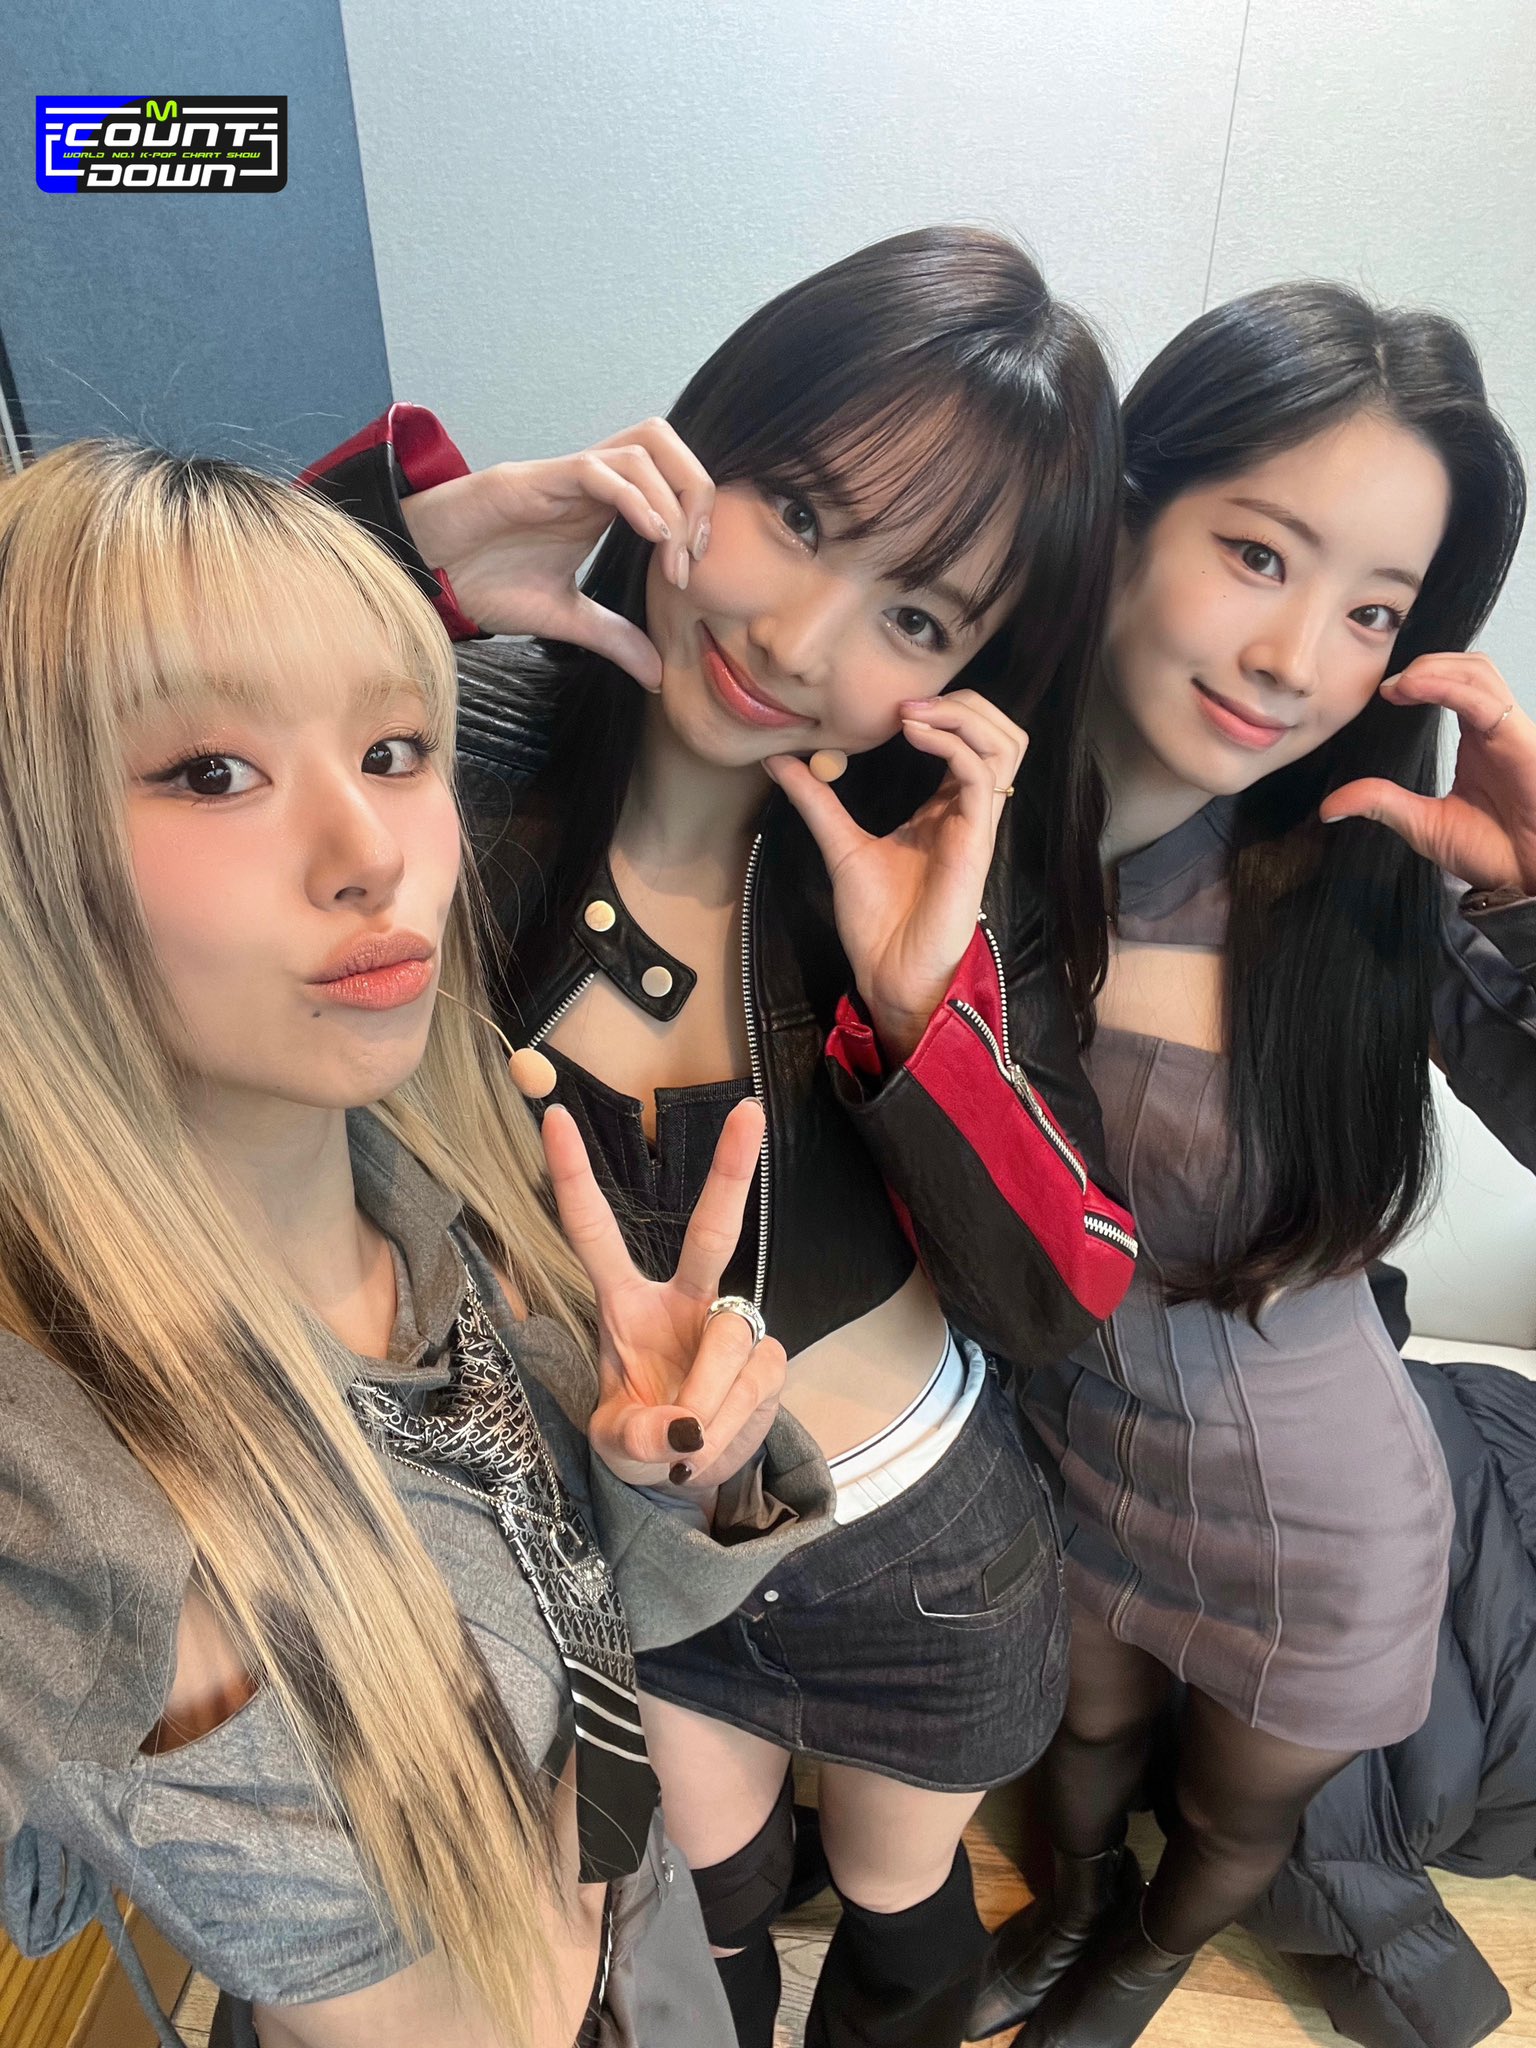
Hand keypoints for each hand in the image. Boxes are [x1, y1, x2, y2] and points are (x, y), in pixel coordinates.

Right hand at [399, 419, 713, 687]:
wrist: (426, 573)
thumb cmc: (484, 581)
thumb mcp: (563, 616)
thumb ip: (613, 638)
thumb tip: (658, 675)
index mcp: (600, 503)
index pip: (667, 475)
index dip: (695, 515)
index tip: (692, 574)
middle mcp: (587, 479)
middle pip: (663, 441)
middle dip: (695, 490)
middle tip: (694, 554)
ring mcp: (561, 475)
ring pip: (639, 448)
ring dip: (670, 500)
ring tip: (672, 556)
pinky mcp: (532, 480)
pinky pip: (596, 469)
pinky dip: (633, 497)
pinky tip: (649, 536)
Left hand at [541, 1097, 785, 1501]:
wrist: (691, 1472)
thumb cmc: (642, 1436)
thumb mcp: (617, 1445)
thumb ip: (636, 1437)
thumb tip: (684, 1429)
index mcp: (626, 1303)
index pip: (594, 1231)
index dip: (573, 1176)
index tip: (553, 1118)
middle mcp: (684, 1301)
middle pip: (713, 1230)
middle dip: (731, 1170)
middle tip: (749, 1111)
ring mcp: (731, 1325)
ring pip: (729, 1339)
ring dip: (706, 1398)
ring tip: (688, 1442)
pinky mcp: (768, 1358)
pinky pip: (754, 1379)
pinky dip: (731, 1420)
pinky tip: (715, 1439)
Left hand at [766, 691, 1026, 1062]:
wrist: (888, 973)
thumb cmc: (876, 921)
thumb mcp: (839, 845)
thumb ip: (816, 801)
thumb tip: (780, 761)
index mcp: (945, 807)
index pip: (970, 740)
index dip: (940, 710)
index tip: (889, 706)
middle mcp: (968, 810)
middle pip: (1001, 732)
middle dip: (963, 702)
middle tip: (907, 701)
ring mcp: (976, 825)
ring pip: (1005, 745)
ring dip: (962, 716)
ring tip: (913, 713)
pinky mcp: (975, 843)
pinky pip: (981, 778)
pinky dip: (951, 745)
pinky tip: (913, 737)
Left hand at [1321, 654, 1535, 892]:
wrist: (1527, 879)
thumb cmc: (1494, 851)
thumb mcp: (1423, 824)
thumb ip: (1381, 804)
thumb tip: (1330, 805)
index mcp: (1477, 739)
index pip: (1453, 684)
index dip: (1419, 678)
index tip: (1383, 692)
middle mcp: (1494, 728)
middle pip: (1468, 667)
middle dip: (1427, 663)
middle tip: (1386, 684)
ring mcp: (1509, 732)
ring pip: (1478, 672)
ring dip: (1435, 667)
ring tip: (1396, 684)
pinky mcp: (1520, 742)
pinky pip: (1483, 701)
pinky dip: (1446, 687)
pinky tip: (1413, 687)